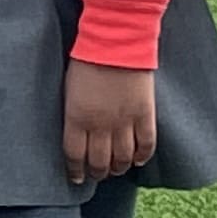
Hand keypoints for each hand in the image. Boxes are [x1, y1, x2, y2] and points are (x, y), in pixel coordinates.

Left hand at [61, 59, 158, 185]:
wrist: (116, 40)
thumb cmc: (87, 59)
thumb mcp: (69, 89)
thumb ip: (73, 114)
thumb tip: (77, 134)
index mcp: (76, 118)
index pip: (74, 155)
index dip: (76, 170)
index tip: (77, 178)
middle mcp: (100, 125)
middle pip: (99, 161)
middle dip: (98, 172)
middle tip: (98, 175)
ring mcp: (125, 121)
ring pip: (123, 158)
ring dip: (119, 168)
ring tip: (116, 169)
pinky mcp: (145, 114)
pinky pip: (147, 144)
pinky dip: (143, 156)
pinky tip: (138, 160)